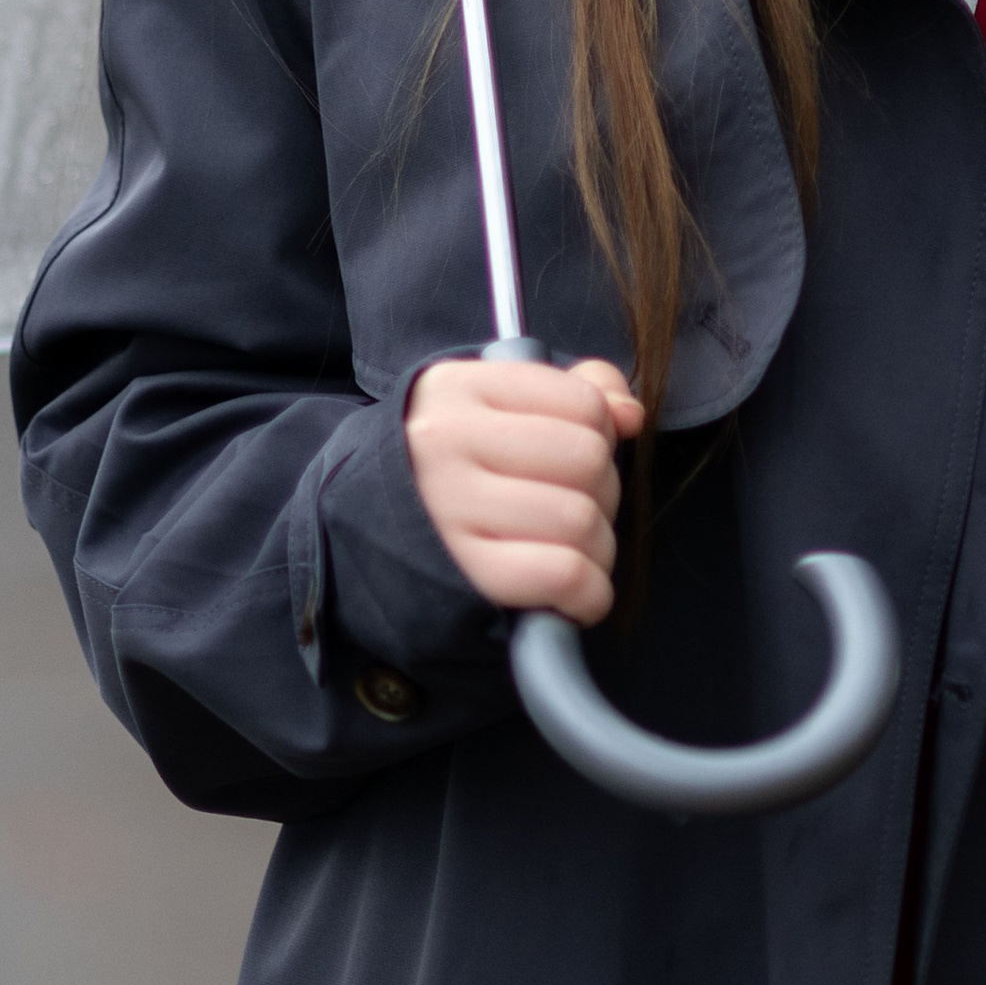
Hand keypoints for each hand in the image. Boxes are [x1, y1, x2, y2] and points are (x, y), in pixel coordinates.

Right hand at [404, 355, 646, 626]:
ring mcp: (448, 508)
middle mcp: (445, 443)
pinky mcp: (461, 575)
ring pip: (582, 519)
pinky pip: (564, 574)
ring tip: (571, 555)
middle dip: (602, 493)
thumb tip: (629, 413)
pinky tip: (575, 593)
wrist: (355, 551)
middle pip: (588, 460)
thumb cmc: (444, 477)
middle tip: (573, 510)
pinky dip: (589, 592)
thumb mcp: (490, 415)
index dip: (600, 434)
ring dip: (598, 549)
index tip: (577, 458)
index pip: (580, 401)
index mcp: (458, 390)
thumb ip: (571, 393)